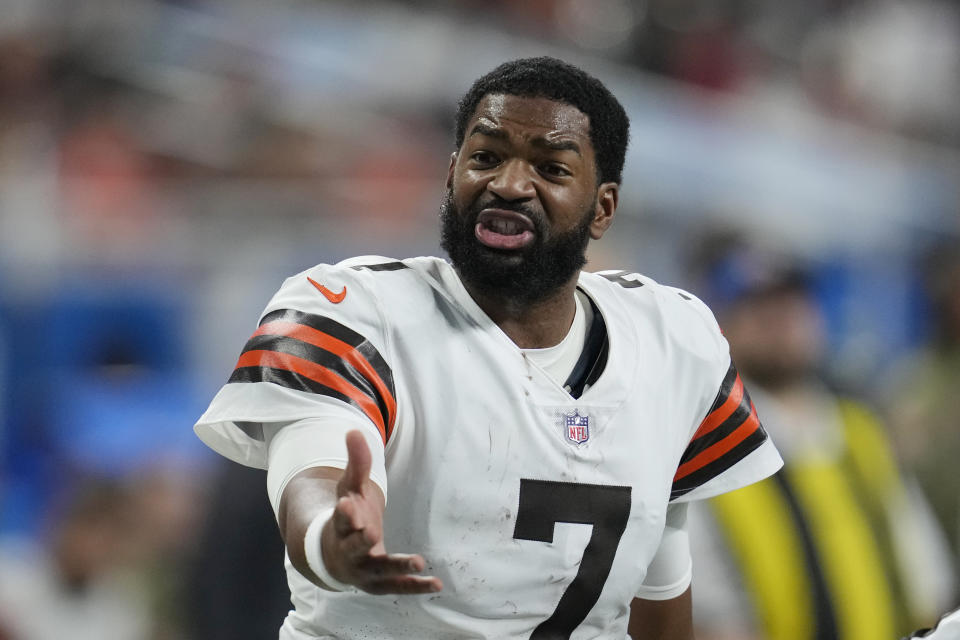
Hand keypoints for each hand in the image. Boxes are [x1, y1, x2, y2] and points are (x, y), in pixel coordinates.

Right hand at [320, 430, 442, 594]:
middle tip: (370, 533)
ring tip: (418, 561)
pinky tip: (437, 584)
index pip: (340, 518)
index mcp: (339, 525)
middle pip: (353, 546)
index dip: (344, 512)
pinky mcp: (378, 583)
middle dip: (360, 540)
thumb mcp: (350, 488)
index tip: (347, 503)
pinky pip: (397, 586)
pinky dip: (415, 586)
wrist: (333, 555)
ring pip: (379, 570)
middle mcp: (348, 551)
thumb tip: (354, 430)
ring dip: (397, 566)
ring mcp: (362, 570)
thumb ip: (357, 463)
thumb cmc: (345, 515)